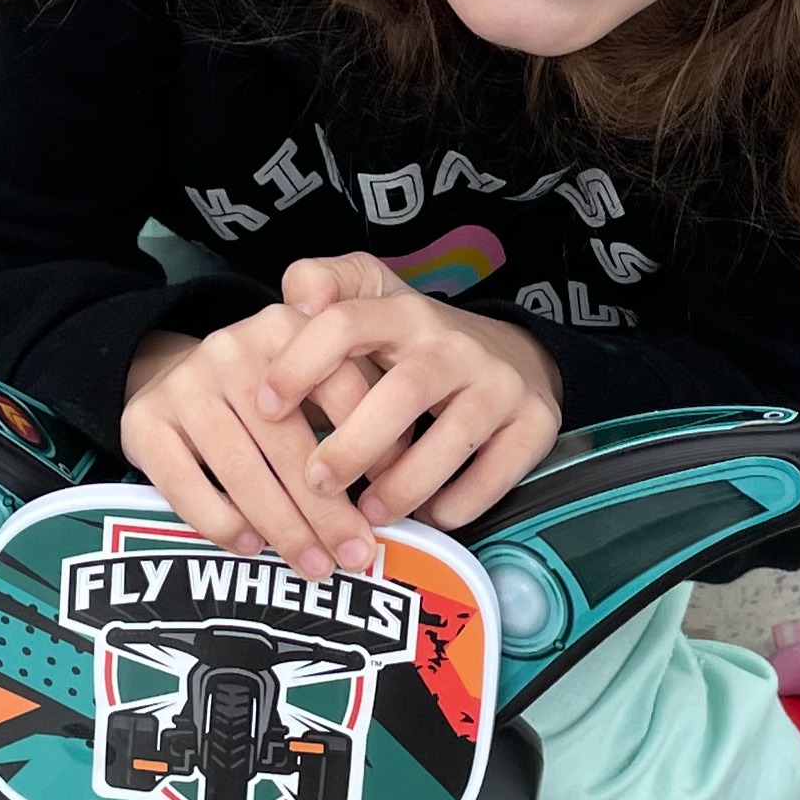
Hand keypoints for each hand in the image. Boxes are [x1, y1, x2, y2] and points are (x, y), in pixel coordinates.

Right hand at [120, 311, 378, 578]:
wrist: (172, 373)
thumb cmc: (264, 393)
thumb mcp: (311, 379)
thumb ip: (353, 413)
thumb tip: (400, 485)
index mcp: (286, 327)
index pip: (342, 389)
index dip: (372, 449)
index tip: (390, 501)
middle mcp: (232, 348)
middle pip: (289, 443)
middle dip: (328, 510)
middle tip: (356, 555)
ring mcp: (184, 386)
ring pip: (242, 471)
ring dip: (284, 528)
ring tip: (313, 565)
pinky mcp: (143, 423)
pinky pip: (185, 486)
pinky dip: (221, 522)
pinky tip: (250, 546)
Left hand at [259, 253, 563, 530]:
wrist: (515, 354)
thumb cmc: (417, 342)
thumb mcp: (372, 299)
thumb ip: (325, 284)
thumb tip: (295, 297)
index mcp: (403, 312)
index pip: (347, 323)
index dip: (301, 364)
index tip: (265, 407)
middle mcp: (454, 344)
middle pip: (403, 391)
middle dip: (355, 444)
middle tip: (316, 483)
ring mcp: (499, 383)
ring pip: (455, 436)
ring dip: (405, 483)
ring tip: (369, 513)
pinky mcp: (535, 422)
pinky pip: (498, 471)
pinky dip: (459, 502)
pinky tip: (428, 515)